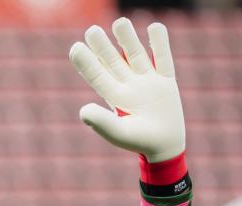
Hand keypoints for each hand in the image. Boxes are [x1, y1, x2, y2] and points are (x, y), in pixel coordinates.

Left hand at [69, 17, 184, 162]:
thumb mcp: (118, 133)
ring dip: (128, 39)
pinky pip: (163, 58)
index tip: (75, 48)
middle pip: (113, 61)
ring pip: (136, 55)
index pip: (97, 76)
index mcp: (114, 97)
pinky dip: (160, 43)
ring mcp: (147, 81)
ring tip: (119, 22)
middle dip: (102, 46)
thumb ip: (101, 122)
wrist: (165, 146)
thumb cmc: (138, 141)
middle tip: (91, 31)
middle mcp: (128, 85)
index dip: (86, 62)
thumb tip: (83, 110)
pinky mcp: (166, 81)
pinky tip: (154, 27)